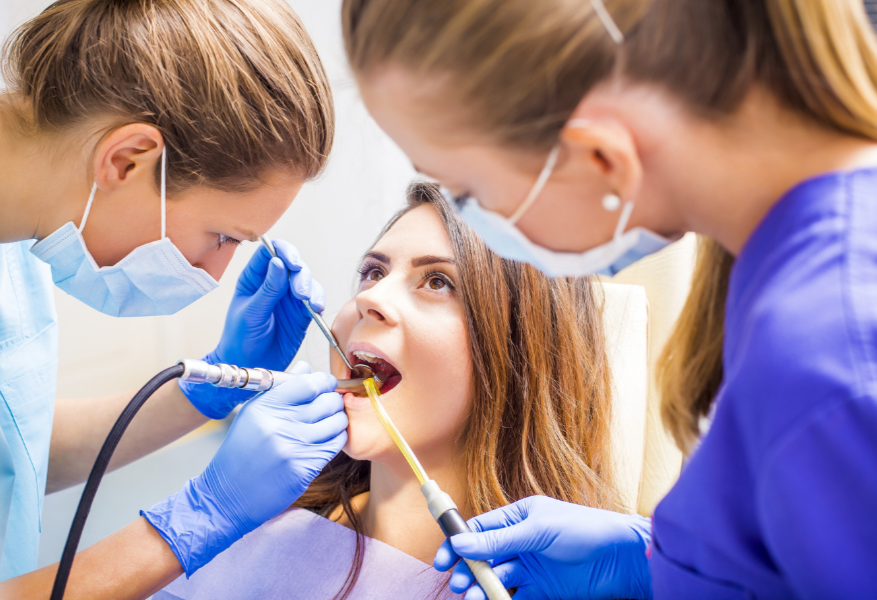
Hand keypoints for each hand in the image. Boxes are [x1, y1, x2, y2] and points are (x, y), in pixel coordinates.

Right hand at [142, 363, 347, 574]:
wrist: (228, 494)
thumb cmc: (241, 450)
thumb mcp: (253, 413)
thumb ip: (282, 390)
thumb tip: (306, 368)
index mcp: (266, 407)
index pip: (309, 383)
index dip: (324, 381)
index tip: (326, 384)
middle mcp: (280, 425)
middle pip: (327, 401)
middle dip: (334, 400)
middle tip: (330, 404)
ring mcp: (294, 448)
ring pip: (337, 423)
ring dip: (338, 420)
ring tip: (329, 422)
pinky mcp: (304, 468)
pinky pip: (335, 445)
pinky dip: (336, 439)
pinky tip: (326, 439)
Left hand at [181, 240, 325, 417]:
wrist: (248, 366)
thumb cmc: (240, 339)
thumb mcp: (250, 313)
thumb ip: (267, 289)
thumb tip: (277, 263)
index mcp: (254, 278)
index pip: (270, 252)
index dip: (283, 251)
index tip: (291, 263)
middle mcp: (274, 284)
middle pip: (293, 265)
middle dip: (301, 275)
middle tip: (301, 293)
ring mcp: (289, 298)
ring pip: (307, 281)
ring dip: (312, 288)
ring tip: (310, 304)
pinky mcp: (302, 313)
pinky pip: (315, 300)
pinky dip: (318, 301)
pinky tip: (316, 309)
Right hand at [434, 495, 652, 599]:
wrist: (624, 558)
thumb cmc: (584, 531)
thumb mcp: (538, 530)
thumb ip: (498, 539)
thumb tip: (460, 543)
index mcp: (519, 517)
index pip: (479, 530)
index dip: (458, 544)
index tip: (443, 559)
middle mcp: (521, 541)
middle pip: (484, 557)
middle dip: (467, 570)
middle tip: (458, 582)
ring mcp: (531, 567)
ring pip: (496, 579)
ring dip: (482, 587)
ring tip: (473, 597)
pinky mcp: (543, 590)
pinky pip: (514, 597)